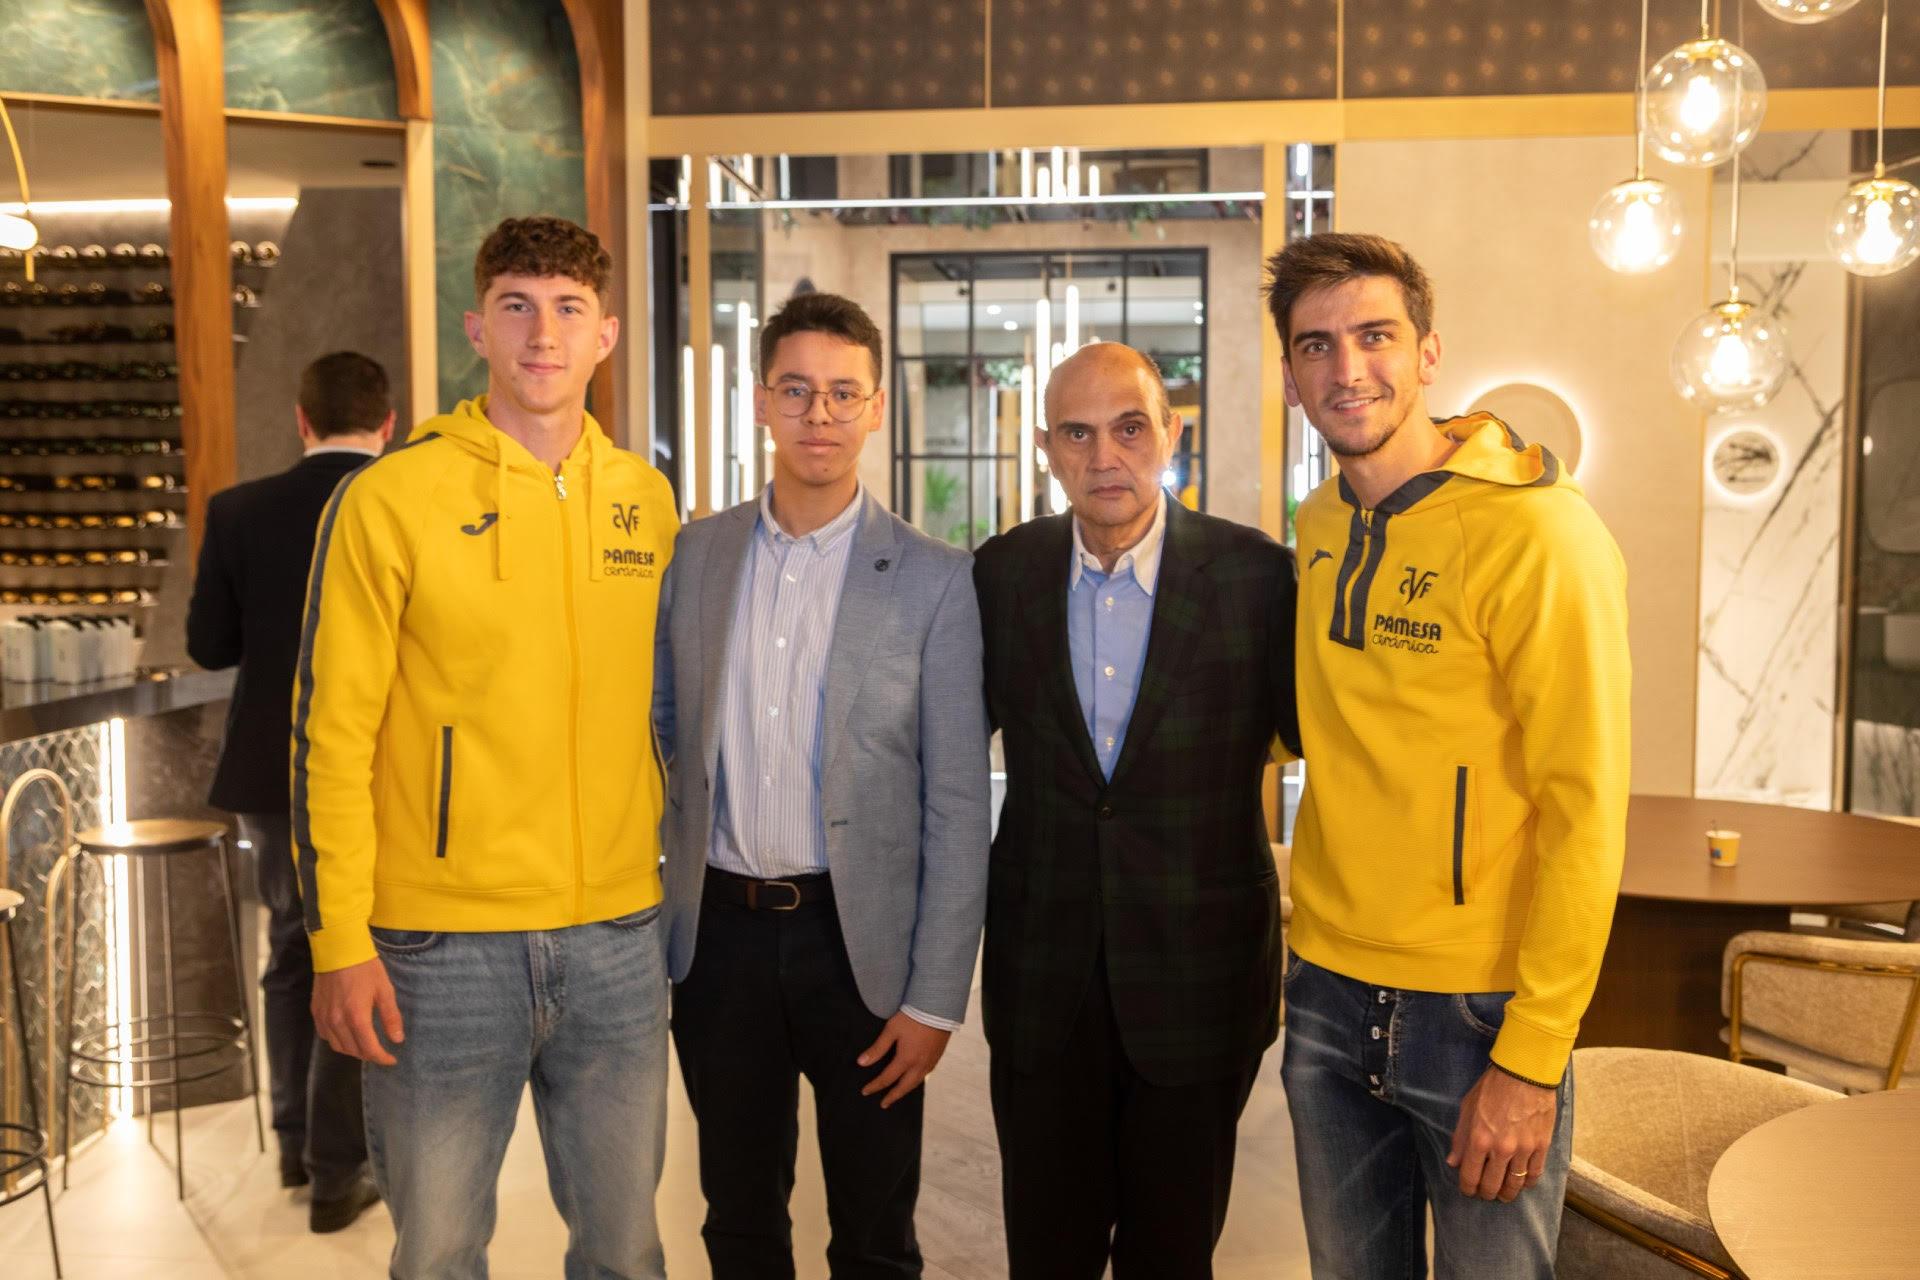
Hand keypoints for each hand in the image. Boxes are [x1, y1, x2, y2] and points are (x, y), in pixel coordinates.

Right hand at [312, 955, 404, 1066]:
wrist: (338, 950)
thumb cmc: (365, 968)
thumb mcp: (384, 990)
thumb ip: (391, 1017)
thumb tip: (397, 1040)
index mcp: (356, 1017)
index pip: (369, 1048)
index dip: (382, 1058)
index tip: (391, 1060)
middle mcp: (337, 1022)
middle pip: (353, 1050)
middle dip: (369, 1055)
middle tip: (381, 1052)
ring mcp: (323, 1018)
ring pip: (338, 1046)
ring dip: (353, 1050)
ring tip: (366, 1046)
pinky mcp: (315, 1012)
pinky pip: (326, 1036)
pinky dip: (338, 1041)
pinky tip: (347, 1035)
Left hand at [857, 1012, 951, 1108]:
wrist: (937, 1008)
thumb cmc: (912, 1017)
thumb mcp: (891, 1030)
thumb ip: (877, 1048)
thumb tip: (861, 1063)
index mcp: (906, 1059)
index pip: (887, 1078)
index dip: (875, 1086)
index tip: (865, 1092)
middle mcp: (919, 1065)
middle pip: (904, 1086)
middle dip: (892, 1096)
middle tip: (883, 1104)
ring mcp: (930, 1062)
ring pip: (916, 1082)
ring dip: (905, 1090)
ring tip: (898, 1094)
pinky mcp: (937, 1056)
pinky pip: (926, 1074)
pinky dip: (916, 1080)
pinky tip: (914, 1078)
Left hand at [1446, 1065, 1556, 1201]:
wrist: (1524, 1073)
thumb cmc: (1492, 1087)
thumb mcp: (1467, 1108)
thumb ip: (1460, 1138)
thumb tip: (1453, 1162)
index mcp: (1479, 1139)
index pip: (1470, 1176)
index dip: (1468, 1188)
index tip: (1468, 1190)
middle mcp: (1501, 1149)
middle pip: (1492, 1185)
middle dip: (1486, 1193)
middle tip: (1485, 1193)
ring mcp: (1524, 1149)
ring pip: (1515, 1184)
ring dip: (1507, 1194)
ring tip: (1503, 1194)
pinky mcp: (1541, 1146)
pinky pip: (1535, 1174)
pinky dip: (1527, 1183)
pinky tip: (1522, 1183)